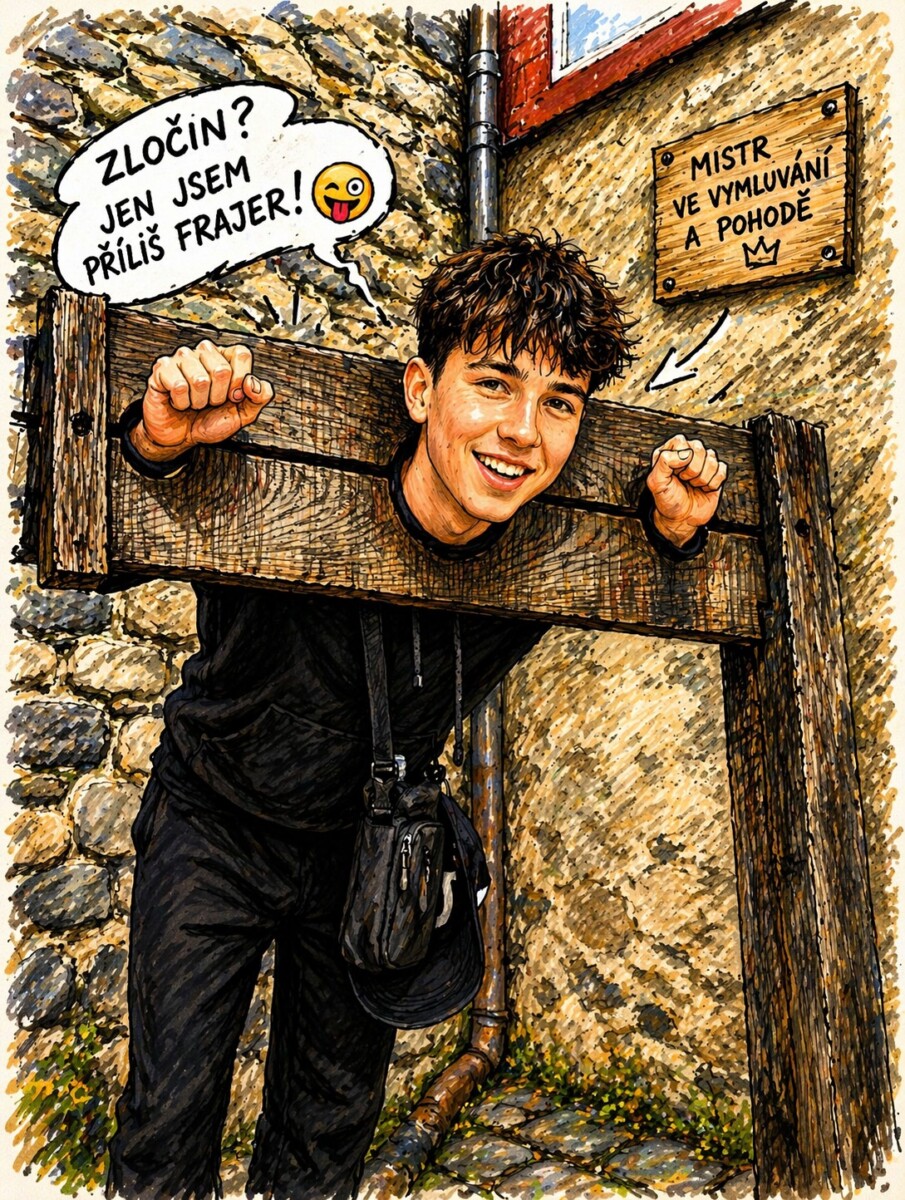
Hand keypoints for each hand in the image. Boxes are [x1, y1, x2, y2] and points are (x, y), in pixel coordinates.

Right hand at [129, 340, 274, 461]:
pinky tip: (179, 402)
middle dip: (218, 396)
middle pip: (222, 369)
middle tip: (210, 402)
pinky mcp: (162, 369)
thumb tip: (253, 383)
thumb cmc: (210, 420)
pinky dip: (182, 402)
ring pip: (200, 380)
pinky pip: (179, 386)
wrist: (183, 436)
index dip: (239, 381)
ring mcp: (182, 358)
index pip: (241, 354)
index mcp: (225, 357)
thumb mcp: (243, 414)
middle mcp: (204, 353)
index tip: (232, 396)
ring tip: (194, 402)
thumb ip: (259, 398)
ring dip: (199, 401)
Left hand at [646, 434, 727, 546]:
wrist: (681, 519)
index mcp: (670, 452)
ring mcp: (703, 463)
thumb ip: (663, 462)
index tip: (674, 473)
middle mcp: (687, 454)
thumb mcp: (655, 483)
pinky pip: (722, 469)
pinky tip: (704, 488)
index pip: (680, 440)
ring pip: (711, 458)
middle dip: (691, 470)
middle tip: (684, 480)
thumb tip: (685, 453)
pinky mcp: (716, 473)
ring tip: (693, 485)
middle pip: (698, 448)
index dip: (679, 458)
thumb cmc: (667, 500)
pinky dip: (713, 483)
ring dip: (701, 478)